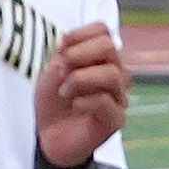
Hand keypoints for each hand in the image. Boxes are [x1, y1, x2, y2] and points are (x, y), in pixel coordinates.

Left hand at [34, 23, 130, 167]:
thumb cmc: (54, 101)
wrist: (50, 137)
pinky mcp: (116, 120)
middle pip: (110, 47)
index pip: (103, 31)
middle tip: (61, 70)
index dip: (80, 34)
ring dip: (80, 79)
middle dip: (80, 55)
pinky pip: (106, 102)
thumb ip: (65, 55)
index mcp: (101, 58)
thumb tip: (71, 48)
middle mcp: (116, 73)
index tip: (60, 49)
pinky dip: (85, 100)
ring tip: (64, 92)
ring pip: (112, 74)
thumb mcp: (53, 71)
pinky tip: (74, 105)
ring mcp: (119, 96)